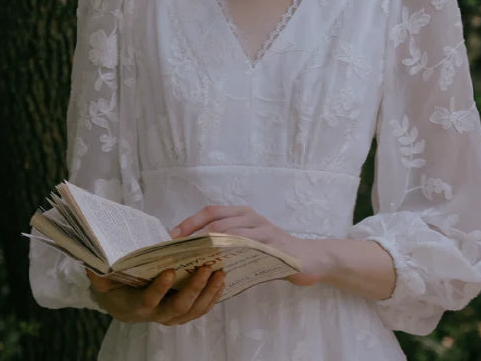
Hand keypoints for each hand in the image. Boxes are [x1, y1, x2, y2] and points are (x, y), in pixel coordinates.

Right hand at [86, 267, 225, 324]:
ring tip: (219, 273)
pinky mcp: (182, 314)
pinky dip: (212, 298)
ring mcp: (171, 316)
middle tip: (206, 268)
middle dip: (194, 288)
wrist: (122, 304)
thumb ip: (99, 273)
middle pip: (178, 307)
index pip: (149, 300)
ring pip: (193, 311)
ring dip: (208, 293)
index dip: (159, 289)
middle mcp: (156, 314)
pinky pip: (199, 310)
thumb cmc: (116, 285)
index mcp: (137, 304)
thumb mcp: (104, 280)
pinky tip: (221, 283)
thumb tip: (93, 262)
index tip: (169, 271)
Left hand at [170, 205, 326, 286]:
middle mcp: (252, 217)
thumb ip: (228, 244)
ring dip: (209, 246)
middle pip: (217, 221)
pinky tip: (219, 270)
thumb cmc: (274, 252)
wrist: (309, 259)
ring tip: (191, 260)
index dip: (190, 221)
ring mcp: (264, 230)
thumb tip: (195, 257)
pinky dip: (233, 257)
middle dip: (194, 234)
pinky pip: (250, 250)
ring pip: (231, 234)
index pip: (211, 211)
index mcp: (243, 213)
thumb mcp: (249, 243)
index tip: (172, 236)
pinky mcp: (274, 246)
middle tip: (176, 250)